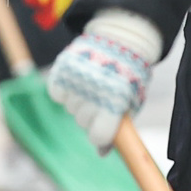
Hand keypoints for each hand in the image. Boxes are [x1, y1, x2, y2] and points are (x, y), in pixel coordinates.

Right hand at [44, 12, 160, 150]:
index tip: (104, 129)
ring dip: (79, 102)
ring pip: (70, 108)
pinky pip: (57, 93)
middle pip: (83, 122)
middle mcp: (94, 91)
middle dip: (92, 116)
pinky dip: (65, 90)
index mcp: (115, 101)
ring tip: (93, 85)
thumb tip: (101, 153)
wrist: (121, 37)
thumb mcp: (132, 101)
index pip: (98, 135)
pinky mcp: (62, 69)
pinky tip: (79, 80)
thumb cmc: (130, 75)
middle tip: (102, 99)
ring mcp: (76, 79)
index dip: (100, 136)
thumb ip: (119, 127)